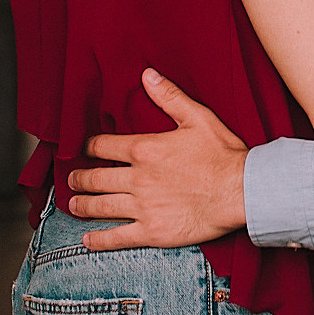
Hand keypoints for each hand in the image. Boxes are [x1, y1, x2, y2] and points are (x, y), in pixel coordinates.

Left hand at [65, 68, 249, 250]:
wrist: (242, 191)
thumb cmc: (223, 154)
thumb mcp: (198, 117)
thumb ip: (169, 97)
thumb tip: (147, 75)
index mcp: (145, 149)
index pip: (104, 147)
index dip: (89, 147)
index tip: (84, 150)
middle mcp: (137, 179)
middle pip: (96, 178)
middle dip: (80, 179)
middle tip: (72, 180)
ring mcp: (143, 207)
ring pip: (101, 206)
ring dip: (82, 205)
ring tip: (73, 205)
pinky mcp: (152, 232)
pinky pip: (118, 237)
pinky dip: (99, 239)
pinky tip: (87, 239)